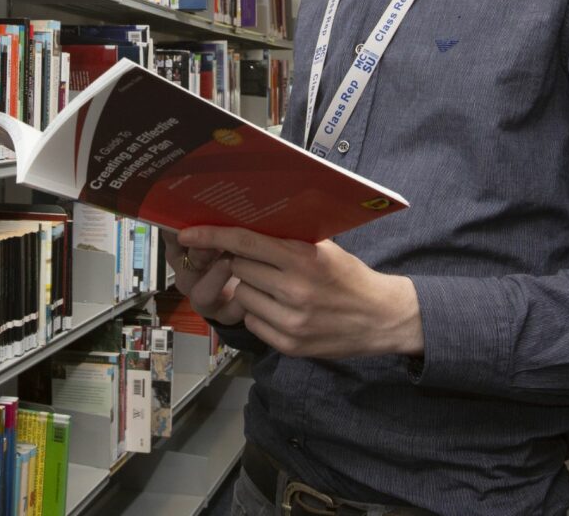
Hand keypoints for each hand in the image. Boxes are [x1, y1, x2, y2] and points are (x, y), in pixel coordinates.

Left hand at [177, 225, 423, 359]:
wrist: (381, 318)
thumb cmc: (350, 277)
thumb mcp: (325, 249)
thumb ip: (289, 239)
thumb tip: (247, 223)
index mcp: (303, 259)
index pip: (245, 243)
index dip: (212, 236)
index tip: (188, 233)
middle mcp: (295, 290)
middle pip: (239, 268)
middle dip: (241, 262)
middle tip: (257, 262)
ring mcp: (290, 321)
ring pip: (243, 295)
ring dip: (250, 289)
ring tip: (274, 287)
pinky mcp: (289, 345)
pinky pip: (253, 321)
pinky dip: (259, 312)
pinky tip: (280, 308)